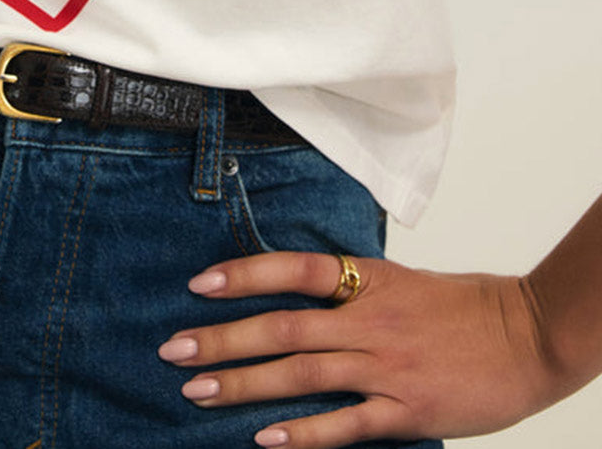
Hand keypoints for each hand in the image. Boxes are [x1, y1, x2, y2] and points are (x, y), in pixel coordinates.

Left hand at [157, 251, 565, 446]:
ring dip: (244, 384)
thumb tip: (302, 296)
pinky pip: (345, 424)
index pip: (293, 270)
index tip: (198, 284)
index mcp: (370, 280)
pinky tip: (265, 441)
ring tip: (197, 392)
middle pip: (283, 328)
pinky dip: (303, 434)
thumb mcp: (404, 281)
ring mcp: (386, 366)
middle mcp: (370, 320)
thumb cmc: (466, 308)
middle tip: (174, 349)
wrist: (528, 337)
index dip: (244, 275)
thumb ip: (354, 290)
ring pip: (301, 375)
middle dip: (223, 339)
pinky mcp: (406, 411)